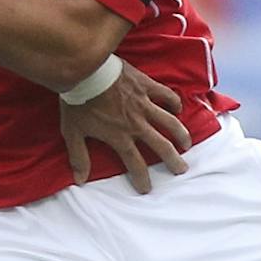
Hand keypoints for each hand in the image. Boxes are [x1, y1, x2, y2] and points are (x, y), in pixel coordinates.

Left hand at [61, 60, 191, 191]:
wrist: (84, 71)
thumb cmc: (77, 102)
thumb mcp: (72, 132)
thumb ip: (79, 156)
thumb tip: (80, 180)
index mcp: (119, 137)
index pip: (134, 163)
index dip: (142, 178)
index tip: (146, 188)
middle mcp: (136, 124)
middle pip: (161, 146)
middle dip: (172, 160)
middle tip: (181, 169)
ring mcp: (144, 104)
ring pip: (170, 123)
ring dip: (181, 134)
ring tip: (187, 144)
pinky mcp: (146, 86)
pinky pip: (166, 95)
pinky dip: (174, 102)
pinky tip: (177, 109)